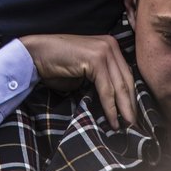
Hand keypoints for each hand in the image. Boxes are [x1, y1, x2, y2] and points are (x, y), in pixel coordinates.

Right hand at [20, 33, 136, 129]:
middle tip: (134, 125)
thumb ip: (101, 79)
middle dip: (130, 104)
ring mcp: (104, 50)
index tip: (133, 114)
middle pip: (126, 79)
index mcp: (109, 45)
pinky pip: (107, 89)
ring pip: (119, 85)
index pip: (126, 74)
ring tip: (127, 125)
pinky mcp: (96, 59)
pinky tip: (113, 120)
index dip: (131, 96)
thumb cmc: (57, 65)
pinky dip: (110, 107)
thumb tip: (115, 101)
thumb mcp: (85, 71)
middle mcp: (110, 44)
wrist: (36, 55)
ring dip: (124, 109)